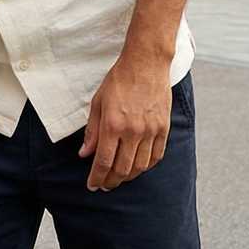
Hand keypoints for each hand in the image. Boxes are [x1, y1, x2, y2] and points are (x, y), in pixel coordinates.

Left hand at [77, 55, 171, 191]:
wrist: (146, 63)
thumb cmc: (119, 80)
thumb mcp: (98, 102)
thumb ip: (92, 131)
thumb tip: (84, 154)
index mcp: (113, 125)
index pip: (103, 161)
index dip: (97, 177)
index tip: (92, 185)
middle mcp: (132, 131)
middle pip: (122, 169)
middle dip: (111, 181)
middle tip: (105, 185)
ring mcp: (150, 130)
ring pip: (140, 166)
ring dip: (128, 177)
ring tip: (119, 178)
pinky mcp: (163, 128)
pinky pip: (156, 156)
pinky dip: (146, 166)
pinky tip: (138, 167)